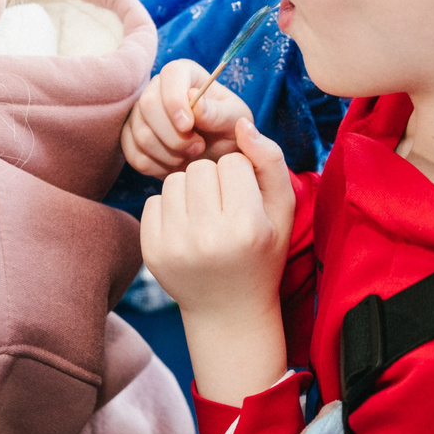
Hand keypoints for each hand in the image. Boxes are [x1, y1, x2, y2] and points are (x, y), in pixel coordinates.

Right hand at [122, 58, 257, 178]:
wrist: (215, 158)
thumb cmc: (227, 133)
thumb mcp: (234, 121)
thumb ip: (219, 112)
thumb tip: (197, 105)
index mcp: (185, 74)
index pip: (171, 74)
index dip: (175, 100)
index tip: (188, 126)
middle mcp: (157, 87)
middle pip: (148, 104)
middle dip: (173, 135)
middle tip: (198, 147)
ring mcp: (140, 113)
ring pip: (140, 133)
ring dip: (168, 154)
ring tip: (190, 156)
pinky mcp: (130, 137)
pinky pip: (134, 154)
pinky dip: (156, 166)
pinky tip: (174, 165)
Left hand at [142, 119, 294, 405]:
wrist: (229, 311)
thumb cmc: (261, 254)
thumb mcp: (282, 211)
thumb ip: (270, 161)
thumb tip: (241, 122)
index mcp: (246, 227)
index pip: (232, 163)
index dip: (239, 176)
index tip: (244, 200)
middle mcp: (208, 238)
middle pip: (200, 169)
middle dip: (212, 180)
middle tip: (222, 207)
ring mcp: (175, 247)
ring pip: (173, 180)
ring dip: (189, 191)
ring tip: (204, 215)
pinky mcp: (151, 252)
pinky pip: (153, 201)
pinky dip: (169, 209)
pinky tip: (186, 229)